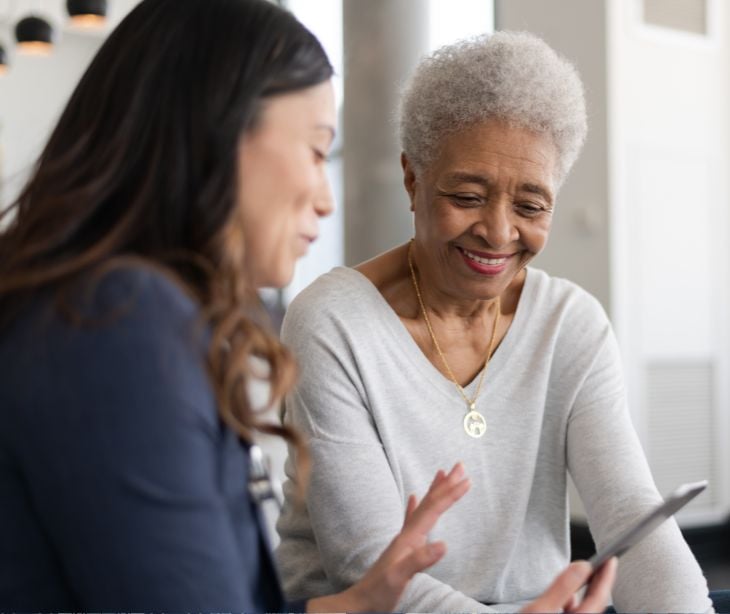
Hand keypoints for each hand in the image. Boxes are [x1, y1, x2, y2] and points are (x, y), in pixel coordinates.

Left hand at [307, 463, 469, 612]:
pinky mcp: (402, 546)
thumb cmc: (379, 591)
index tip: (467, 480)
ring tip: (442, 473)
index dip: (450, 494)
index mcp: (409, 537)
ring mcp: (404, 538)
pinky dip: (415, 505)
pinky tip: (413, 497)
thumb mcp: (400, 577)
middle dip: (446, 484)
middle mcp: (407, 533)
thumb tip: (444, 544)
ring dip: (434, 490)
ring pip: (423, 507)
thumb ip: (420, 560)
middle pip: (429, 502)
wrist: (361, 601)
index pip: (433, 510)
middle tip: (460, 466)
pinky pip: (411, 518)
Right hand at [520, 557, 617, 612]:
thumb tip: (582, 567)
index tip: (611, 560)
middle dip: (598, 584)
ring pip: (584, 610)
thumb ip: (562, 587)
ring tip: (584, 576)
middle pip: (594, 605)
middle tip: (603, 563)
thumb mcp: (541, 609)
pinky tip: (567, 598)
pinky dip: (572, 603)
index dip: (606, 577)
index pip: (599, 598)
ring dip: (584, 593)